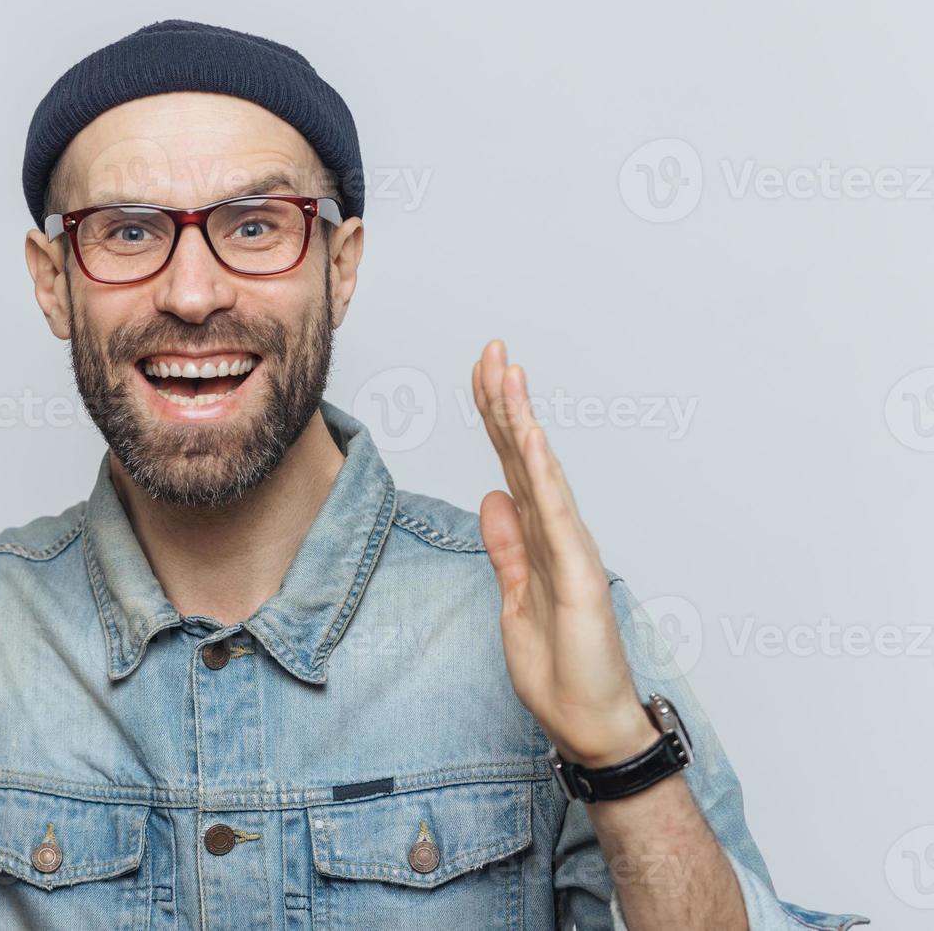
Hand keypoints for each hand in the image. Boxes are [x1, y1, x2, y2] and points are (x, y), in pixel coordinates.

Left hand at [471, 340, 656, 766]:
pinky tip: (529, 436)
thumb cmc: (560, 666)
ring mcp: (571, 550)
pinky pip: (556, 515)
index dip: (495, 418)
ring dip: (522, 421)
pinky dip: (541, 474)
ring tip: (509, 371)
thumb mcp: (515, 596)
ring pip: (541, 472)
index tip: (481, 372)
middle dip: (504, 400)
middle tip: (491, 348)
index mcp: (538, 537)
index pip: (509, 465)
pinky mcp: (580, 574)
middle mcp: (557, 533)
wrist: (588, 721)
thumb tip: (491, 497)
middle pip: (522, 455)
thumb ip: (506, 547)